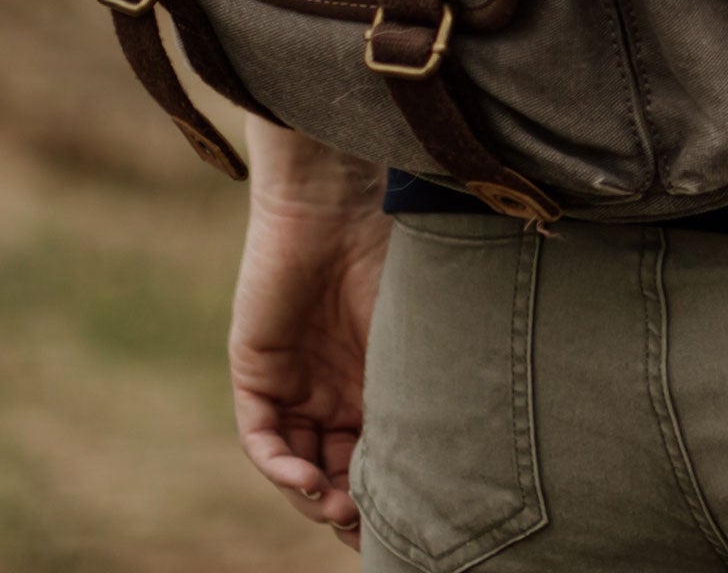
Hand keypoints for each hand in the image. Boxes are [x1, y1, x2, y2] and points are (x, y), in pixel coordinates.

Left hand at [230, 120, 390, 551]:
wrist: (340, 198)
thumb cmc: (397, 253)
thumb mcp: (420, 338)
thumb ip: (426, 393)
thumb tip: (470, 464)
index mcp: (377, 379)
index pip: (376, 455)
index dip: (389, 495)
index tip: (413, 525)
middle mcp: (334, 388)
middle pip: (338, 470)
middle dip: (353, 508)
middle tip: (373, 529)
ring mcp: (293, 382)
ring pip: (298, 464)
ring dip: (315, 498)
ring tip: (342, 511)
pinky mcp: (257, 371)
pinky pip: (262, 439)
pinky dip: (282, 468)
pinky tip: (309, 482)